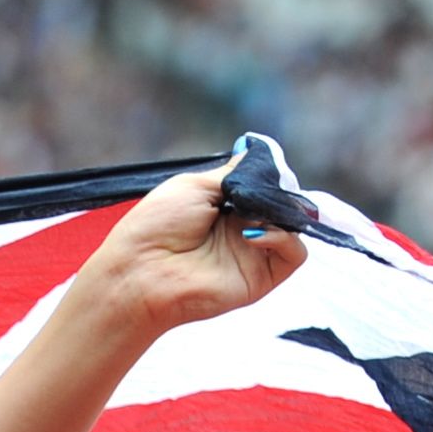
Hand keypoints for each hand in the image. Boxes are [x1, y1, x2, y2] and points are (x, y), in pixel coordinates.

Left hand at [77, 160, 306, 338]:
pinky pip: (294, 255)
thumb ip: (232, 173)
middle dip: (275, 192)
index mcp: (225, 208)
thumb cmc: (156, 227)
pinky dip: (283, 238)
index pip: (264, 187)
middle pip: (281, 204)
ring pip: (293, 227)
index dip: (268, 176)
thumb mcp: (195, 186)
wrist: (138, 272)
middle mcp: (241, 231)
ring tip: (249, 214)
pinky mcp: (258, 279)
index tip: (262, 167)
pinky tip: (252, 234)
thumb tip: (257, 152)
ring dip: (280, 213)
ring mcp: (252, 255)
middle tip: (257, 190)